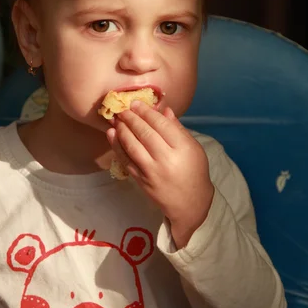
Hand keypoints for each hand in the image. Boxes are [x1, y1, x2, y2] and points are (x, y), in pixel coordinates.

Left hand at [106, 101, 213, 247]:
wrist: (190, 203)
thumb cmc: (194, 172)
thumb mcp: (193, 148)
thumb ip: (177, 129)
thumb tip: (163, 109)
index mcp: (183, 149)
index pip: (161, 125)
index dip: (147, 112)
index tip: (137, 103)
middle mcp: (166, 159)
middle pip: (145, 133)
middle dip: (132, 118)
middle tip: (124, 108)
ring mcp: (152, 171)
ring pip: (133, 146)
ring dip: (122, 130)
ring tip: (117, 118)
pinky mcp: (141, 180)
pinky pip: (126, 160)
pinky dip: (117, 146)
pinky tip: (112, 134)